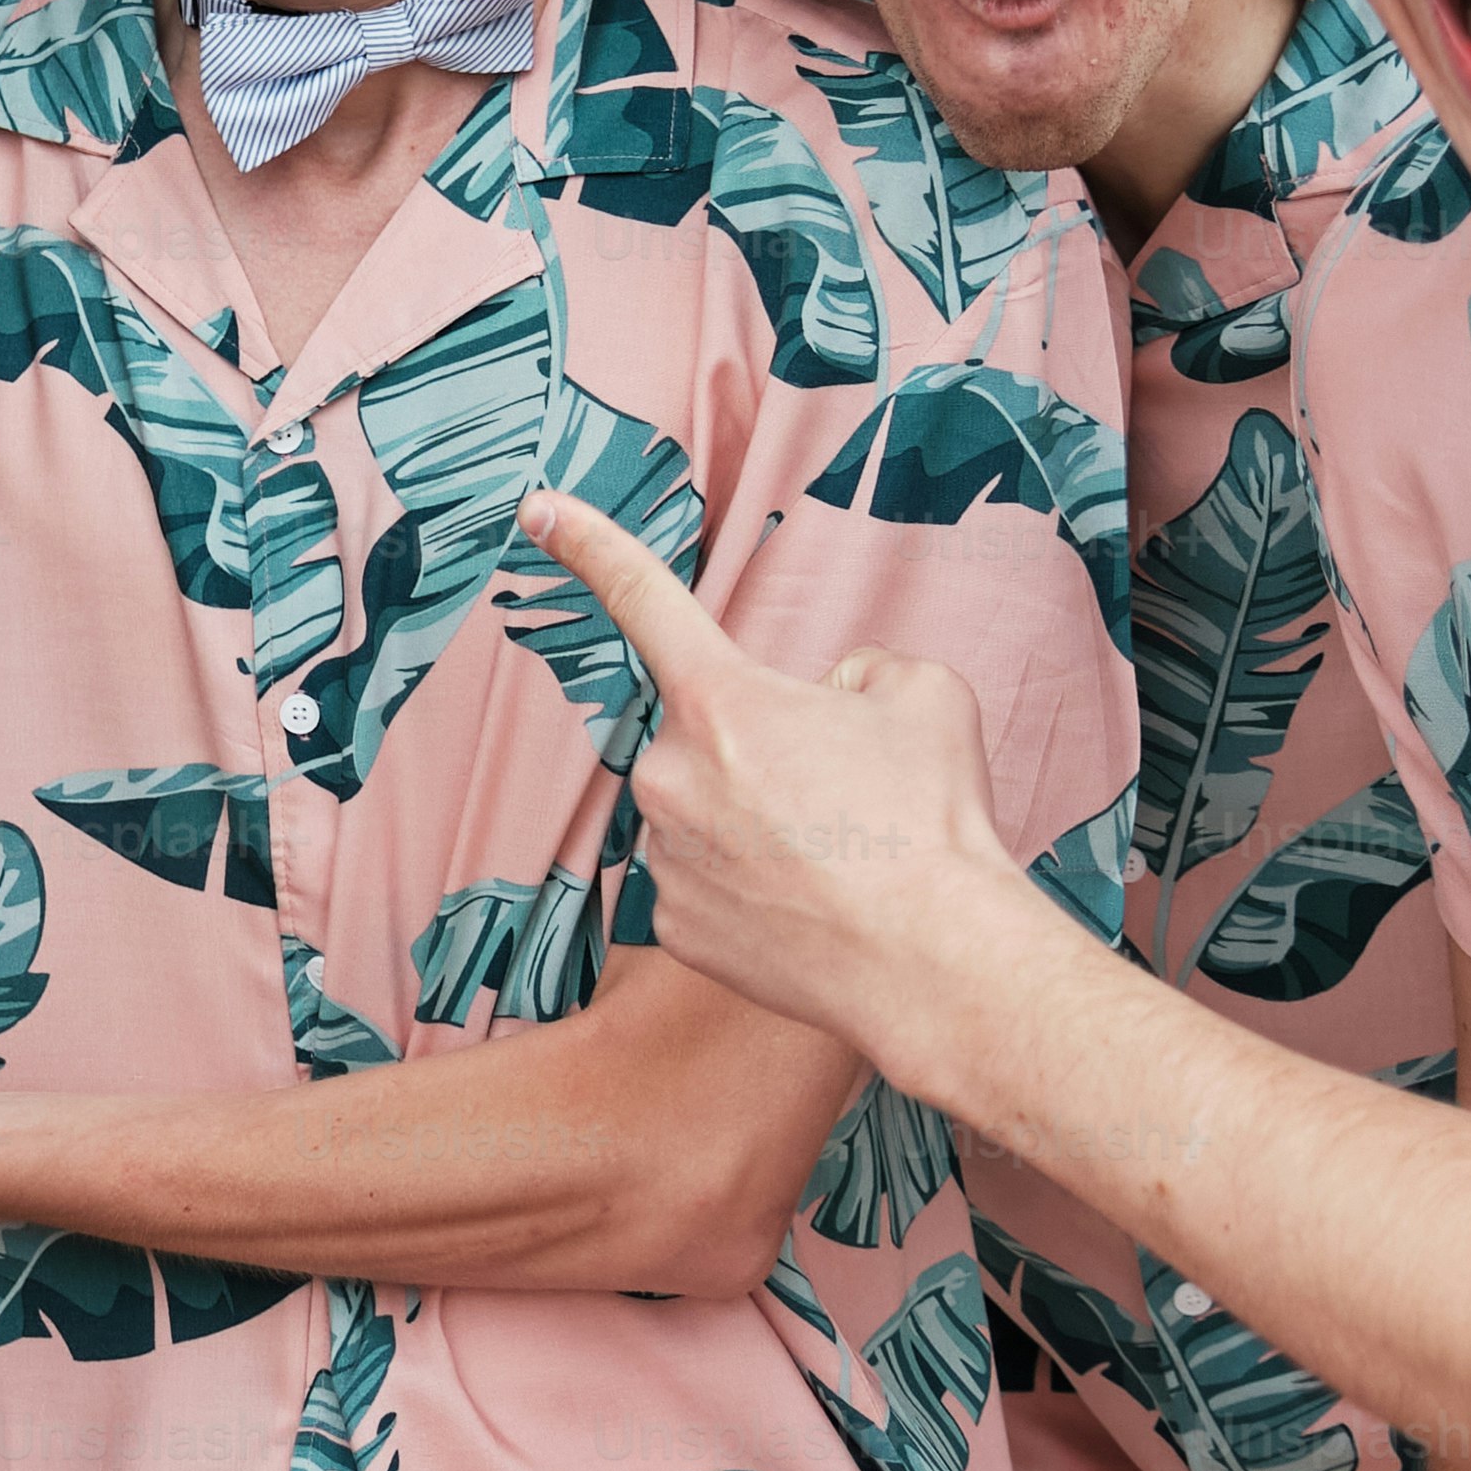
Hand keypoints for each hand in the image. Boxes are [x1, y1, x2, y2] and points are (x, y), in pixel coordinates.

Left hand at [509, 494, 1022, 1075]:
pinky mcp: (673, 930)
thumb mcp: (922, 693)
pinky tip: (807, 908)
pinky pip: (702, 885)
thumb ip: (858, 670)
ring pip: (703, 814)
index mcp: (721, 701)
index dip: (589, 544)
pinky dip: (749, 890)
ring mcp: (664, 857)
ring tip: (837, 859)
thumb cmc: (930, 822)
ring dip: (754, 823)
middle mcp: (672, 774)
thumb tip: (831, 700)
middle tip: (839, 794)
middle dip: (759, 750)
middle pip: (705, 736)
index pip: (644, 597)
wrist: (934, 962)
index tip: (537, 508)